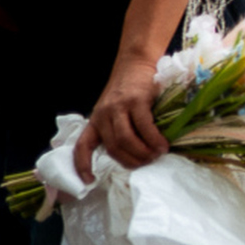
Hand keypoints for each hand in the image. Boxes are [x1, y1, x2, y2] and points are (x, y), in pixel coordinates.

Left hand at [75, 53, 167, 182]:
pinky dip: (153, 139)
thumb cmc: (129, 89)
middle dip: (131, 160)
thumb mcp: (115, 109)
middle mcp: (103, 115)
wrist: (135, 63)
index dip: (83, 165)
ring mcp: (119, 107)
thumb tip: (134, 153)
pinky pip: (144, 126)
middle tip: (146, 163)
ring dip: (142, 152)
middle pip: (113, 146)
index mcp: (96, 120)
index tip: (88, 181)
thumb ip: (118, 127)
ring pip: (126, 139)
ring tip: (156, 155)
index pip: (82, 146)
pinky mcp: (136, 101)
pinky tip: (162, 145)